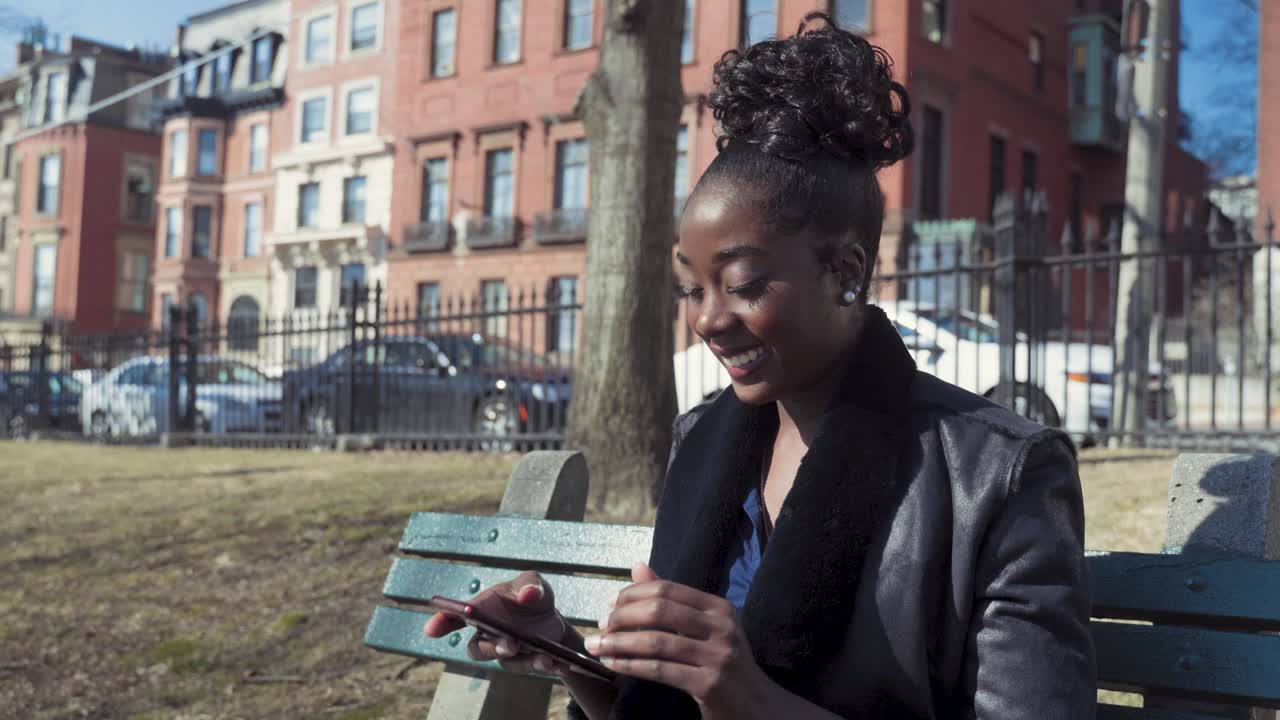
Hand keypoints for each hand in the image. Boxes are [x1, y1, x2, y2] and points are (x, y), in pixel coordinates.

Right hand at [422, 570, 572, 675]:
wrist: (551, 616)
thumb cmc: (531, 596)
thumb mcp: (534, 583)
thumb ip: (530, 584)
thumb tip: (527, 594)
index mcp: (482, 610)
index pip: (455, 617)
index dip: (441, 622)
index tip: (431, 629)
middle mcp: (488, 635)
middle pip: (479, 648)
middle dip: (493, 647)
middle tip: (510, 643)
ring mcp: (506, 652)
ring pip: (508, 662)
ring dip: (526, 661)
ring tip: (545, 658)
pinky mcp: (526, 662)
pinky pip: (532, 668)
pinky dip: (547, 667)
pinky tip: (560, 664)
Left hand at [584, 564, 776, 719]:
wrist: (759, 706)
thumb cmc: (725, 664)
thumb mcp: (705, 628)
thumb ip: (671, 600)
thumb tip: (638, 567)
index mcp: (719, 608)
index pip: (668, 589)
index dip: (633, 594)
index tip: (609, 605)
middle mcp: (722, 627)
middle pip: (660, 611)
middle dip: (622, 617)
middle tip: (601, 626)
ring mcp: (718, 656)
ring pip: (656, 642)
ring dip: (619, 643)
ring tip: (596, 646)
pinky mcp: (709, 684)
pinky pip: (660, 670)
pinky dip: (630, 665)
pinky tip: (613, 663)